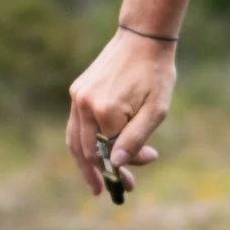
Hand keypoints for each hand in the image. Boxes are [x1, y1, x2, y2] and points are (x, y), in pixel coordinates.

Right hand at [65, 27, 177, 197]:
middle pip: (85, 151)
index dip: (121, 170)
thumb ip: (136, 139)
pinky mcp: (77, 90)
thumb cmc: (155, 74)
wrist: (142, 38)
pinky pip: (75, 124)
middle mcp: (85, 104)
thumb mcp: (156, 111)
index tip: (133, 182)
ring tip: (94, 180)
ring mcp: (78, 96)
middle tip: (110, 191)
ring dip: (84, 163)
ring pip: (74, 140)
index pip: (109, 153)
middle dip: (99, 173)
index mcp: (105, 111)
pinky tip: (91, 153)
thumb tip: (117, 164)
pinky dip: (82, 143)